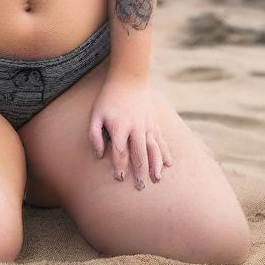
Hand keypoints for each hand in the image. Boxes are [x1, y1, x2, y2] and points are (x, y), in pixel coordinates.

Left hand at [89, 72, 172, 189]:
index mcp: (120, 126)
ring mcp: (147, 125)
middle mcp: (136, 127)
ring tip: (156, 179)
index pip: (120, 152)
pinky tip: (169, 164)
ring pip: (153, 148)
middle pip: (139, 153)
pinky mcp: (154, 122)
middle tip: (140, 187)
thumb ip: (95, 135)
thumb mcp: (96, 114)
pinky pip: (161, 140)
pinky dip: (165, 153)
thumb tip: (99, 155)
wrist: (129, 78)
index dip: (119, 166)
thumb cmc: (109, 98)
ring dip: (155, 165)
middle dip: (139, 172)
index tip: (119, 178)